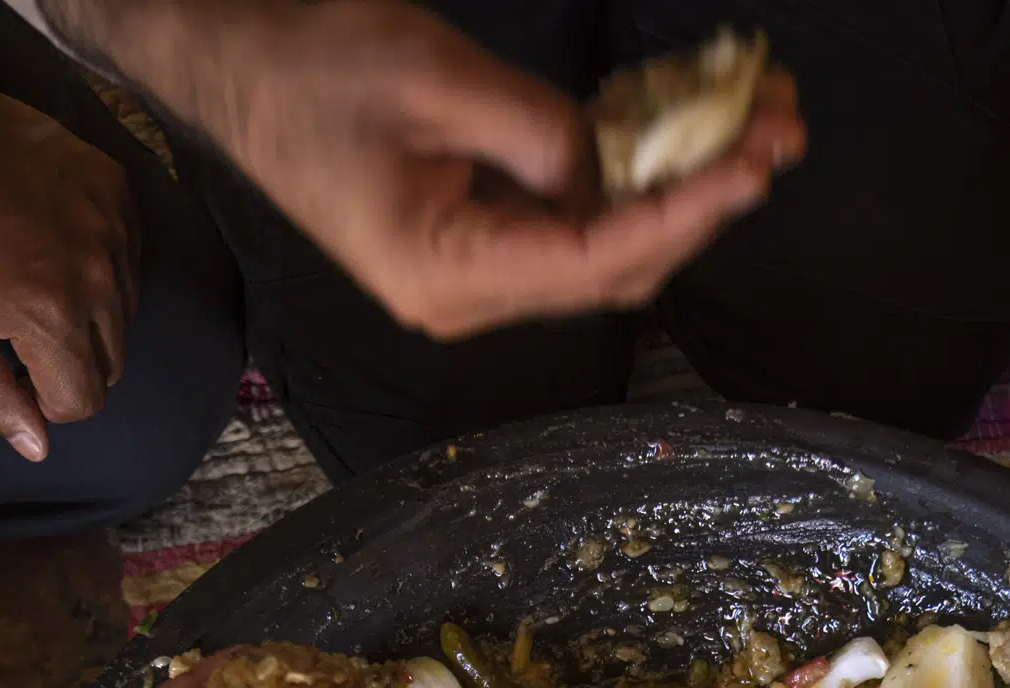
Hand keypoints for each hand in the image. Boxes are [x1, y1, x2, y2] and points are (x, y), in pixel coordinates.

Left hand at [0, 80, 139, 460]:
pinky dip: (100, 268)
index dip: (43, 401)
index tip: (10, 370)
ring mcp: (117, 232)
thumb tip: (38, 447)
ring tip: (31, 280)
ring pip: (124, 315)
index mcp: (52, 317)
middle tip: (15, 327)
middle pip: (109, 364)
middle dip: (66, 362)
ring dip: (86, 317)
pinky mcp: (122, 194)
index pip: (83, 401)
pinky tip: (51, 243)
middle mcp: (101, 279)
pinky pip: (129, 261)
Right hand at [149, 0, 803, 337]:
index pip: (591, 258)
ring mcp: (470, 277)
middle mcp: (462, 298)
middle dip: (705, 201)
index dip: (682, 214)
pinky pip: (574, 223)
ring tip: (758, 125)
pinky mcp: (476, 242)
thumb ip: (542, 132)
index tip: (750, 165)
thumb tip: (628, 160)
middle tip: (780, 130)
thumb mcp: (434, 79)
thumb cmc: (307, 69)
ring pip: (604, 249)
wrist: (230, 66)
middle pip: (614, 268)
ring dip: (683, 190)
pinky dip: (634, 181)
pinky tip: (689, 135)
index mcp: (442, 274)